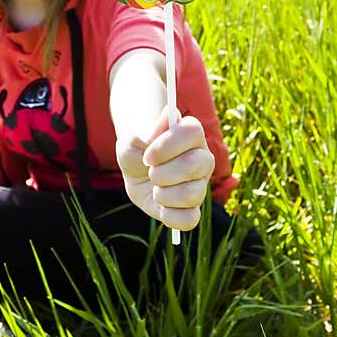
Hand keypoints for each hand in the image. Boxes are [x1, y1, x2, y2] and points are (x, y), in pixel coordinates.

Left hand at [115, 108, 215, 231]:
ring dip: (162, 194)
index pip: (191, 133)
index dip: (166, 146)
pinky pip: (190, 219)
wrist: (135, 169)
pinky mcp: (193, 208)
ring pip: (192, 195)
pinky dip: (169, 215)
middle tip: (150, 172)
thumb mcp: (133, 136)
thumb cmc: (137, 147)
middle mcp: (203, 158)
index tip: (147, 156)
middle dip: (162, 173)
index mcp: (192, 134)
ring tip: (155, 187)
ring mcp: (201, 184)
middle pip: (194, 166)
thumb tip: (167, 117)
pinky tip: (160, 205)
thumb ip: (146, 129)